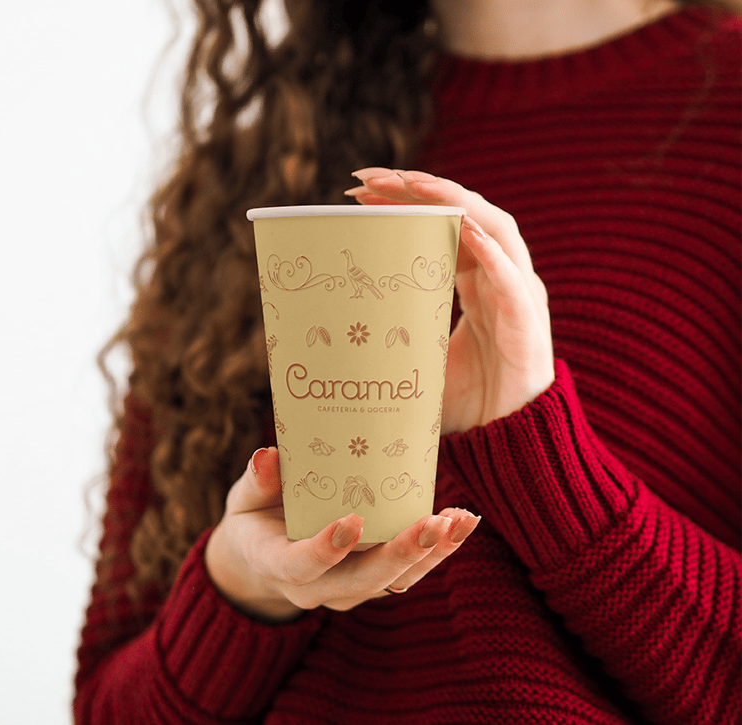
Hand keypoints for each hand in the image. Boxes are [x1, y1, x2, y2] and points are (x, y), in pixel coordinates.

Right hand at [206, 447, 480, 621]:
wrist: (264, 561)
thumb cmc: (255, 520)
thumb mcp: (244, 500)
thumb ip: (257, 481)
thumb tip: (266, 456)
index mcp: (277, 564)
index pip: (301, 566)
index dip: (327, 549)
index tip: (354, 521)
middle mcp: (317, 588)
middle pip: (362, 580)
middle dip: (400, 554)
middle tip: (432, 524)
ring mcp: (349, 589)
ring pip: (393, 580)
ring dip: (430, 553)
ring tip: (459, 520)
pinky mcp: (372, 582)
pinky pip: (408, 573)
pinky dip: (438, 550)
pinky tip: (463, 522)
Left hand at [346, 168, 554, 431]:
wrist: (509, 439)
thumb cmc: (469, 399)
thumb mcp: (421, 354)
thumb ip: (396, 331)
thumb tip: (336, 333)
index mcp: (475, 280)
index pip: (440, 225)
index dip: (403, 203)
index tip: (357, 192)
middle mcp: (498, 275)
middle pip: (462, 213)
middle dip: (416, 189)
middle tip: (366, 179)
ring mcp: (516, 293)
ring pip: (492, 227)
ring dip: (451, 201)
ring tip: (408, 184)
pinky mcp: (527, 319)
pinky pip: (512, 277)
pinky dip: (491, 249)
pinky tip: (463, 226)